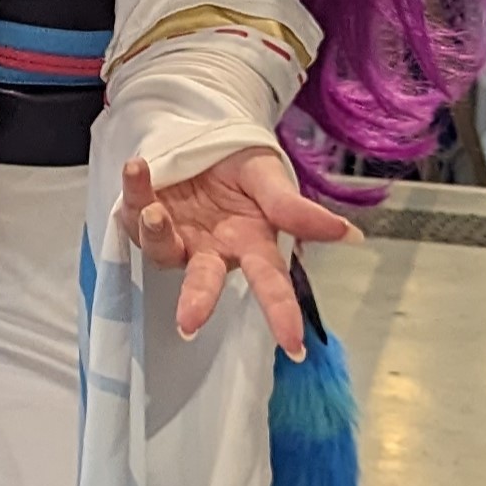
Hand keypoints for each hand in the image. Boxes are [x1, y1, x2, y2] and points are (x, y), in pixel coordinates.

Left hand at [116, 149, 355, 356]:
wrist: (206, 138)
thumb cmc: (244, 169)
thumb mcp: (270, 180)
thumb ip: (296, 210)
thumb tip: (351, 235)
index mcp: (249, 244)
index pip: (269, 283)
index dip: (281, 313)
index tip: (294, 347)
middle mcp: (211, 250)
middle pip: (204, 281)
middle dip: (197, 301)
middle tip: (189, 322)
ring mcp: (176, 237)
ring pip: (162, 251)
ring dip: (157, 234)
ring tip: (155, 212)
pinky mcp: (144, 216)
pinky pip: (134, 210)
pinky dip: (136, 189)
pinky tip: (137, 168)